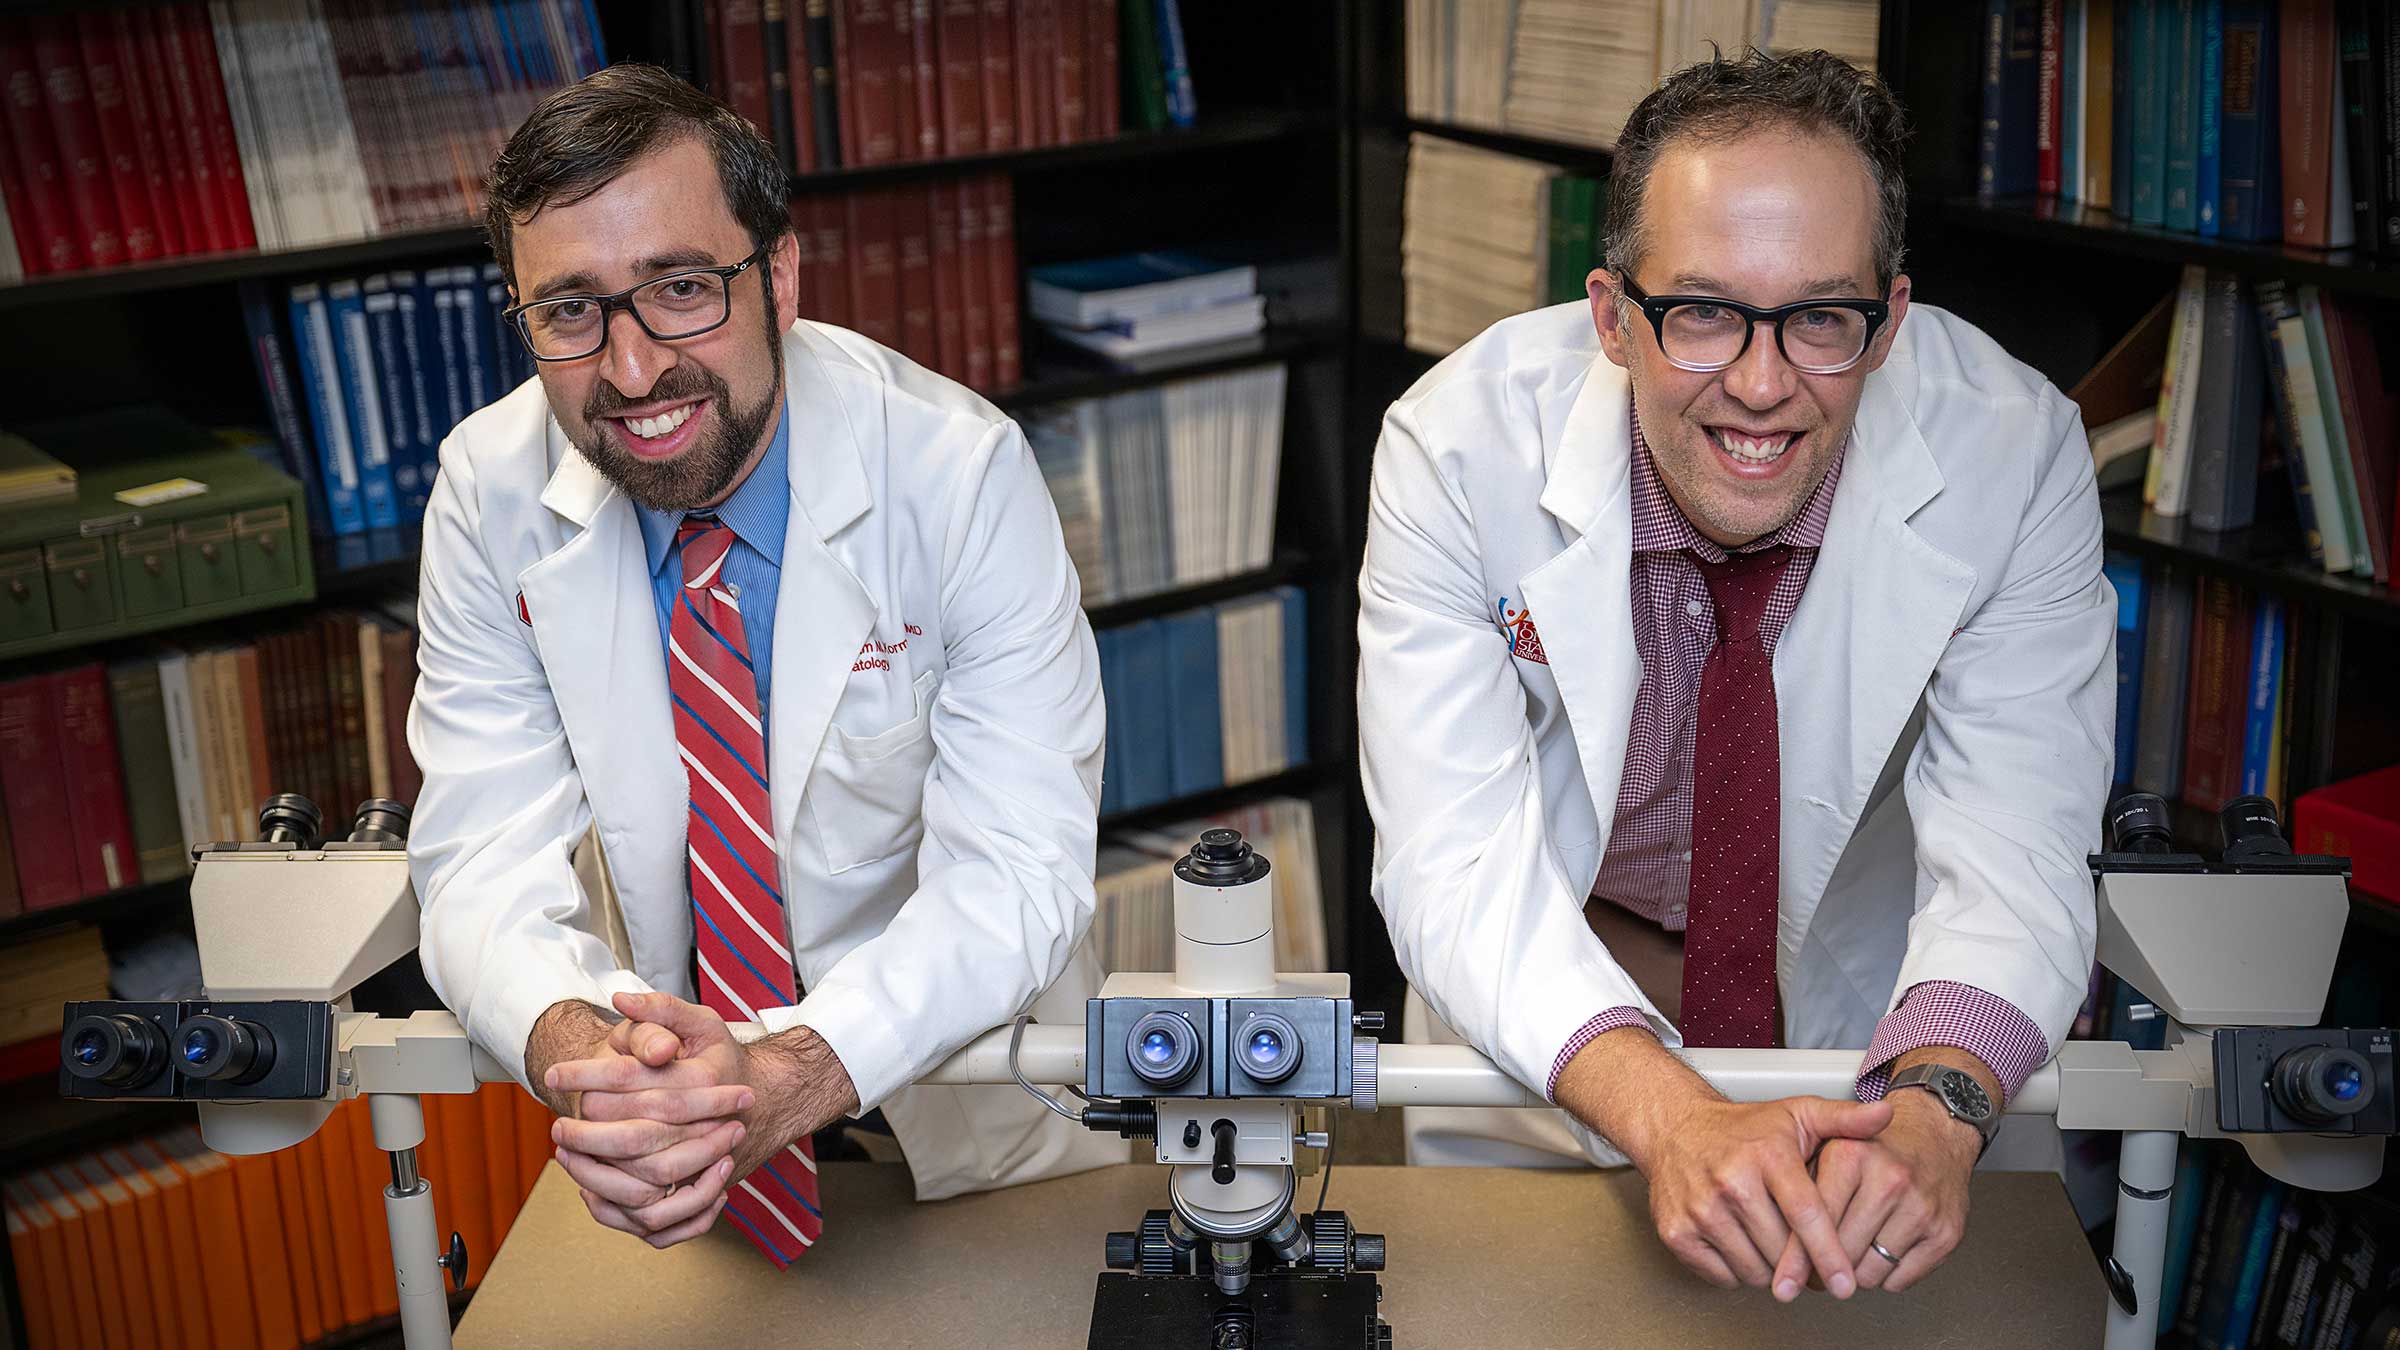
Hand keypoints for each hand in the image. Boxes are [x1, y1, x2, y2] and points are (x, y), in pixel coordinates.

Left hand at [546, 993, 858, 1246]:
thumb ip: (661, 1011)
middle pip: (636, 1137)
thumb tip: (622, 1001)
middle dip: (587, 1133)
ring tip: (567, 1156)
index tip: (555, 1073)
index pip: (633, 1079)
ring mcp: (708, 1166)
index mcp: (703, 1080)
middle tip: (557, 1125)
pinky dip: (623, 1210)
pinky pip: (658, 1219)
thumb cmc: (723, 1061)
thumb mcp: (701, 1023)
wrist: (768, 1101)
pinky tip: (592, 1189)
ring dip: (597, 1173)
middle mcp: (708, 1127)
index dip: (587, 1074)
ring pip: (644, 1185)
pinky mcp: (701, 1194)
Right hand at [1553, 1026, 1889, 1299]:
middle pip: (1782, 1251)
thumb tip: (1886, 1114)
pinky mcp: (1677, 1232)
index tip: (1845, 1285)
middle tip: (1804, 1252)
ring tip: (1772, 1243)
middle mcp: (1731, 1181)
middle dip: (1800, 1262)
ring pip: (1755, 1270)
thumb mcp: (1797, 1115)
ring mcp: (1700, 1209)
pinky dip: (1739, 1272)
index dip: (1829, 1254)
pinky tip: (1743, 1246)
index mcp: (1767, 1155)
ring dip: (1771, 1270)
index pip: (1806, 1215)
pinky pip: (1724, 1277)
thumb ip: (1845, 1119)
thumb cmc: (1744, 1129)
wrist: (1674, 1128)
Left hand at [1780, 1085, 1979, 1294]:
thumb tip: (1780, 1251)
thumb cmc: (1874, 1150)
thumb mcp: (1827, 1147)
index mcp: (1852, 1156)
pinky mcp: (1945, 1234)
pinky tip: (1884, 1249)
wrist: (1934, 1137)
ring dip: (1857, 1272)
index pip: (1816, 1220)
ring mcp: (1921, 1208)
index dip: (1796, 1257)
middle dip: (1828, 1264)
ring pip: (1869, 1274)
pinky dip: (1887, 1276)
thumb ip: (1800, 1189)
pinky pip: (1899, 1281)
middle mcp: (1889, 1180)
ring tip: (1857, 1246)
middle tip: (1825, 1257)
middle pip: (1842, 1255)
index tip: (1783, 1283)